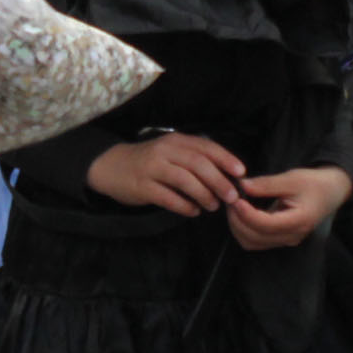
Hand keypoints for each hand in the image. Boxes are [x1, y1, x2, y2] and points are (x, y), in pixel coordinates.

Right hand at [88, 132, 243, 214]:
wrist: (111, 166)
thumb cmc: (149, 161)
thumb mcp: (170, 153)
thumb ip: (193, 159)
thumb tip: (225, 176)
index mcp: (175, 141)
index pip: (205, 147)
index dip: (225, 159)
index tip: (241, 172)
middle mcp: (164, 151)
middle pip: (197, 164)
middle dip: (218, 181)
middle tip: (232, 196)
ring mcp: (152, 168)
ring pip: (184, 179)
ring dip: (203, 194)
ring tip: (213, 206)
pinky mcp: (142, 186)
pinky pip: (167, 197)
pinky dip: (184, 206)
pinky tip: (193, 211)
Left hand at [225, 164, 351, 251]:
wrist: (330, 192)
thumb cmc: (314, 184)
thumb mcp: (292, 178)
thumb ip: (266, 184)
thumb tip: (242, 186)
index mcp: (299, 221)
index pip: (265, 225)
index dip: (246, 214)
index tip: (235, 199)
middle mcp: (292, 236)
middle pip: (254, 238)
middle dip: (237, 220)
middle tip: (230, 199)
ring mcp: (286, 240)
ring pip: (252, 243)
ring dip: (238, 226)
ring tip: (234, 205)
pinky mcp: (280, 239)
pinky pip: (256, 241)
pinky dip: (244, 229)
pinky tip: (242, 212)